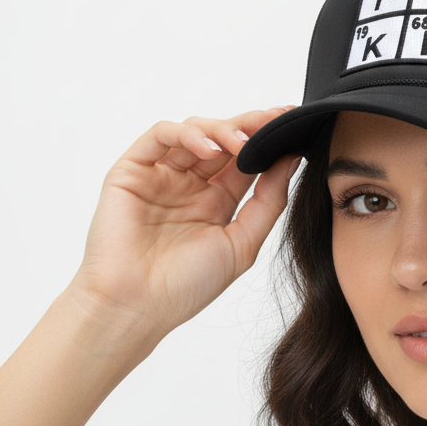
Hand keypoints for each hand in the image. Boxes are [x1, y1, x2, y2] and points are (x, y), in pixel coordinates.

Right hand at [68, 108, 300, 335]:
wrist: (138, 306)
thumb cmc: (187, 286)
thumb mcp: (242, 244)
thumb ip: (268, 202)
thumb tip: (291, 160)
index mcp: (217, 202)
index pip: (246, 161)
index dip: (269, 142)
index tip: (294, 127)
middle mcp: (190, 184)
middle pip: (223, 140)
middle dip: (251, 126)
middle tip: (275, 119)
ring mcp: (161, 174)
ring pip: (194, 131)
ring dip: (222, 130)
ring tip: (243, 143)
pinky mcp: (132, 169)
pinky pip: (160, 136)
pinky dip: (187, 134)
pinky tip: (210, 150)